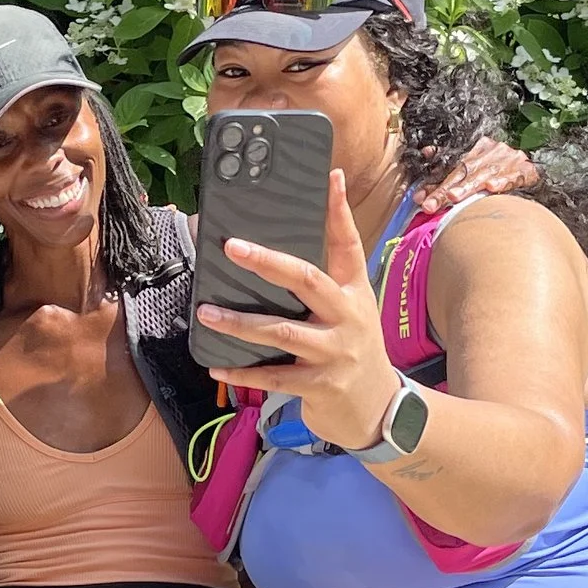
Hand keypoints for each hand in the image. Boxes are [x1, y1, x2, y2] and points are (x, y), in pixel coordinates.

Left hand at [207, 171, 400, 455]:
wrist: (381, 411)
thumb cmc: (354, 352)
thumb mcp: (350, 312)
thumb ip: (322, 285)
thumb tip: (272, 257)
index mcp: (355, 292)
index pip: (348, 244)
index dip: (339, 210)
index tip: (331, 176)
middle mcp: (348, 317)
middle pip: (307, 280)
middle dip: (267, 262)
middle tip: (231, 246)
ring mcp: (335, 352)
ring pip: (280, 332)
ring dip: (239, 323)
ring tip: (206, 312)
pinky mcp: (321, 385)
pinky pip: (274, 377)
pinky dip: (242, 371)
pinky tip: (216, 364)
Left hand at [421, 134, 539, 216]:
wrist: (538, 172)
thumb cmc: (503, 173)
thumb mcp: (477, 170)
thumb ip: (450, 177)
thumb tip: (422, 186)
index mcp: (478, 148)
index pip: (452, 165)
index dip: (436, 182)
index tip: (420, 198)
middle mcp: (492, 150)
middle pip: (464, 170)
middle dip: (446, 189)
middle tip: (431, 204)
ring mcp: (510, 159)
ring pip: (485, 173)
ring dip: (469, 187)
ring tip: (454, 196)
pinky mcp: (526, 170)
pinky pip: (512, 176)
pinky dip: (502, 181)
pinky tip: (492, 187)